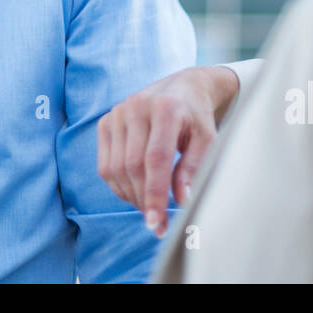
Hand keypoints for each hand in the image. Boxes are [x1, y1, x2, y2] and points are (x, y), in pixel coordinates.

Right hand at [97, 66, 238, 237]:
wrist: (181, 88)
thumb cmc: (196, 117)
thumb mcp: (206, 139)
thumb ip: (194, 168)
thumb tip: (182, 200)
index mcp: (165, 108)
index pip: (155, 159)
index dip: (155, 194)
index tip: (156, 224)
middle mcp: (136, 106)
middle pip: (132, 166)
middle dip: (143, 201)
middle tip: (157, 224)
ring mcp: (117, 112)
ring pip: (115, 168)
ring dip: (130, 196)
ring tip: (149, 207)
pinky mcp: (106, 121)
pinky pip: (105, 165)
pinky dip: (119, 185)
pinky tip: (135, 191)